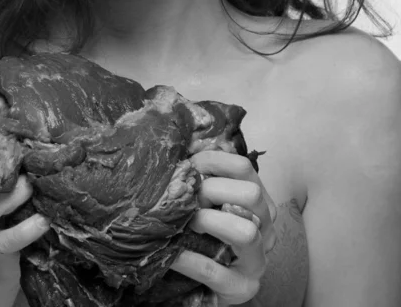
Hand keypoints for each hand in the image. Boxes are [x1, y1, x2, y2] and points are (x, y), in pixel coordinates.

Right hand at [0, 97, 49, 277]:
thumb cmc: (3, 192)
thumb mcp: (1, 163)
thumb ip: (7, 137)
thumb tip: (29, 99)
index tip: (0, 103)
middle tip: (20, 156)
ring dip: (11, 196)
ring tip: (31, 185)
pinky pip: (5, 241)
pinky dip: (24, 230)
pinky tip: (43, 219)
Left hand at [171, 151, 276, 305]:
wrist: (209, 286)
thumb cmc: (209, 235)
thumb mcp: (211, 203)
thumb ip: (204, 178)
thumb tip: (183, 150)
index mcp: (259, 202)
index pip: (244, 167)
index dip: (213, 160)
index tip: (189, 166)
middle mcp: (265, 228)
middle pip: (250, 194)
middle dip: (213, 190)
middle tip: (190, 199)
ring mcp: (257, 260)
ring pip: (245, 232)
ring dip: (209, 221)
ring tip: (188, 223)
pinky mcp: (241, 288)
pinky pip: (213, 270)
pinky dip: (188, 259)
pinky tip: (173, 254)